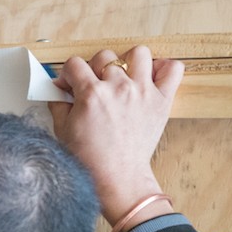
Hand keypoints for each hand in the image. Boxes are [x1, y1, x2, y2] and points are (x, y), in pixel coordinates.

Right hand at [48, 46, 183, 228]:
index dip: (68, 74)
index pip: (75, 64)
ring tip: (124, 78)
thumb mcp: (63, 130)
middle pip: (104, 57)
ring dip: (128, 62)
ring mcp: (142, 91)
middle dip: (95, 68)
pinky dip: (163, 68)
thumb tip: (59, 89)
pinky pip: (173, 69)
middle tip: (95, 86)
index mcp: (91, 94)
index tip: (70, 84)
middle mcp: (118, 88)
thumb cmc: (89, 159)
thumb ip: (59, 104)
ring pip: (138, 54)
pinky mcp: (161, 100)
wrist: (116, 177)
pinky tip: (150, 79)